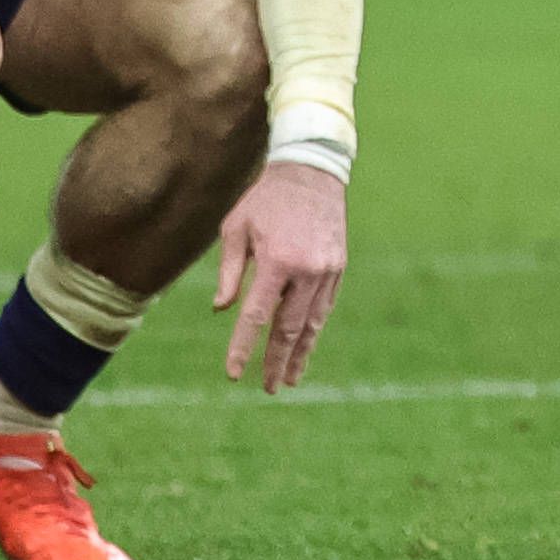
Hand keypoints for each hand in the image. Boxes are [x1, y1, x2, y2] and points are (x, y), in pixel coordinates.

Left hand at [214, 160, 348, 392]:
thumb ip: (230, 272)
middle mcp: (306, 271)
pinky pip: (323, 306)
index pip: (256, 316)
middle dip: (277, 361)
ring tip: (290, 379)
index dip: (243, 347)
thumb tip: (221, 310)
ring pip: (311, 323)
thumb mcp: (236, 229)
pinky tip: (304, 345)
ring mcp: (327, 270)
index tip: (234, 373)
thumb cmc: (266, 199)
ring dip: (300, 353)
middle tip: (268, 388)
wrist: (312, 170)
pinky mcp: (338, 267)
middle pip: (288, 328)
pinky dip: (312, 328)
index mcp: (277, 261)